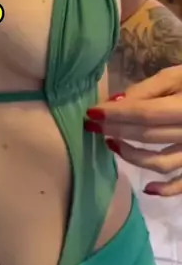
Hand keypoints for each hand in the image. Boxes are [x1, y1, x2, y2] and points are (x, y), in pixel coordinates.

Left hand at [84, 66, 181, 196]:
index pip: (145, 113)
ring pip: (160, 162)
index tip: (91, 113)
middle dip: (116, 130)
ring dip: (131, 156)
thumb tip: (116, 102)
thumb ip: (149, 88)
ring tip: (112, 144)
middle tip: (91, 126)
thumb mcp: (178, 75)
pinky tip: (147, 188)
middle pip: (147, 136)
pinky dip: (166, 189)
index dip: (116, 114)